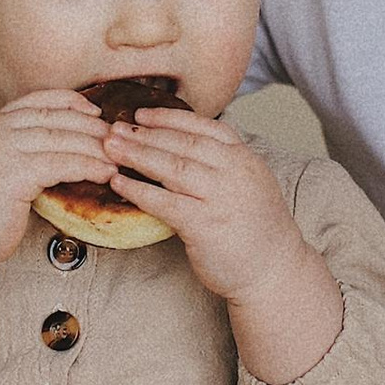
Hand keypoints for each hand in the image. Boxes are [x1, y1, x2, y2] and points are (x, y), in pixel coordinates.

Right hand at [0, 87, 116, 266]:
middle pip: (53, 116)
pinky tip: (104, 174)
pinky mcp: (15, 173)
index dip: (69, 102)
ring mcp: (3, 149)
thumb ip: (18, 149)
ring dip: (95, 147)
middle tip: (114, 137)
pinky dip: (88, 166)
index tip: (93, 110)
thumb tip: (59, 145)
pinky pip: (63, 163)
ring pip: (62, 138)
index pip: (36, 100)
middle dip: (89, 125)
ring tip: (116, 157)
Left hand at [103, 105, 314, 303]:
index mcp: (244, 159)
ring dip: (137, 155)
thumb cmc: (257, 230)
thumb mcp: (250, 184)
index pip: (204, 127)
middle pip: (182, 143)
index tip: (142, 113)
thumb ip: (222, 164)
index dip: (169, 117)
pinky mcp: (205, 225)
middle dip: (144, 133)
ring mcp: (220, 198)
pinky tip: (118, 183)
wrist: (274, 271)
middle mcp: (234, 173)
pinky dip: (138, 191)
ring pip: (172, 168)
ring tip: (110, 148)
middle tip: (114, 127)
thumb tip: (180, 147)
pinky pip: (164, 203)